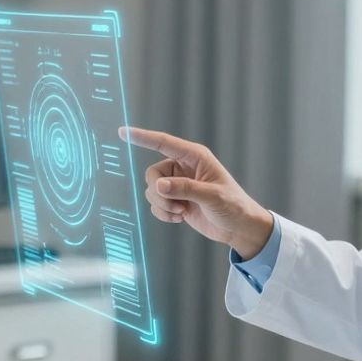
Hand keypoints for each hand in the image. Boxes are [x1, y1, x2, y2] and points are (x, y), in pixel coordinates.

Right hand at [119, 126, 272, 257]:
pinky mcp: (175, 200)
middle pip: (152, 173)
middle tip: (176, 204)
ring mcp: (178, 185)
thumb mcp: (211, 195)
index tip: (123, 132)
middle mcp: (183, 168)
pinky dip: (164, 214)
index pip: (163, 143)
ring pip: (152, 191)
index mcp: (194, 157)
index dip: (142, 137)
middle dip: (159, 192)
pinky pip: (155, 205)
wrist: (237, 228)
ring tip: (182, 212)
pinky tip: (181, 217)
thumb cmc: (232, 205)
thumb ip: (184, 189)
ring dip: (163, 205)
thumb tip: (158, 186)